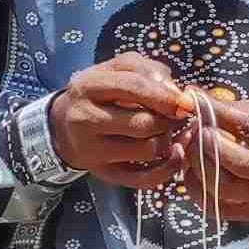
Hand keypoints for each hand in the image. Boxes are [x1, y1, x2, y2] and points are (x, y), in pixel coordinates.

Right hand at [50, 53, 194, 188]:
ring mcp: (93, 150)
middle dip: (168, 120)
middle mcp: (85, 119)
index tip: (186, 102)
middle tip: (177, 117)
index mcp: (88, 86)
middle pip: (142, 124)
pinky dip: (166, 169)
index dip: (165, 96)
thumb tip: (175, 92)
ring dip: (168, 141)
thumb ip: (146, 69)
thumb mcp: (114, 69)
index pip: (132, 88)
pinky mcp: (103, 173)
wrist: (63, 125)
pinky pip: (142, 179)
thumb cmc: (97, 93)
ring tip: (169, 131)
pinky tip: (174, 154)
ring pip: (146, 150)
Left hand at [179, 93, 248, 221]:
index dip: (220, 115)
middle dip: (209, 144)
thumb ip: (237, 107)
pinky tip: (193, 171)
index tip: (197, 103)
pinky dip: (199, 189)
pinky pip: (219, 207)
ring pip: (226, 188)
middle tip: (195, 129)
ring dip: (200, 166)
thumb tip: (196, 98)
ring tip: (192, 148)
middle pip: (240, 163)